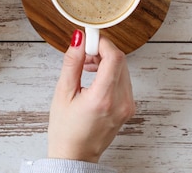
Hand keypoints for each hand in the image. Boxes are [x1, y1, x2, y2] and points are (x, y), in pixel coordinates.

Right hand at [47, 30, 134, 162]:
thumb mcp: (63, 92)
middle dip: (102, 51)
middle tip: (83, 53)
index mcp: (103, 98)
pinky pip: (124, 81)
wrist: (75, 154)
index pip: (114, 58)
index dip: (102, 42)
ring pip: (123, 69)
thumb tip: (79, 39)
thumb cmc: (65, 128)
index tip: (89, 38)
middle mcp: (121, 102)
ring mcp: (128, 106)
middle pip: (121, 61)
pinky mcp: (128, 108)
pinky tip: (94, 77)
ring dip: (106, 61)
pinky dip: (110, 72)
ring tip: (86, 66)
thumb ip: (72, 63)